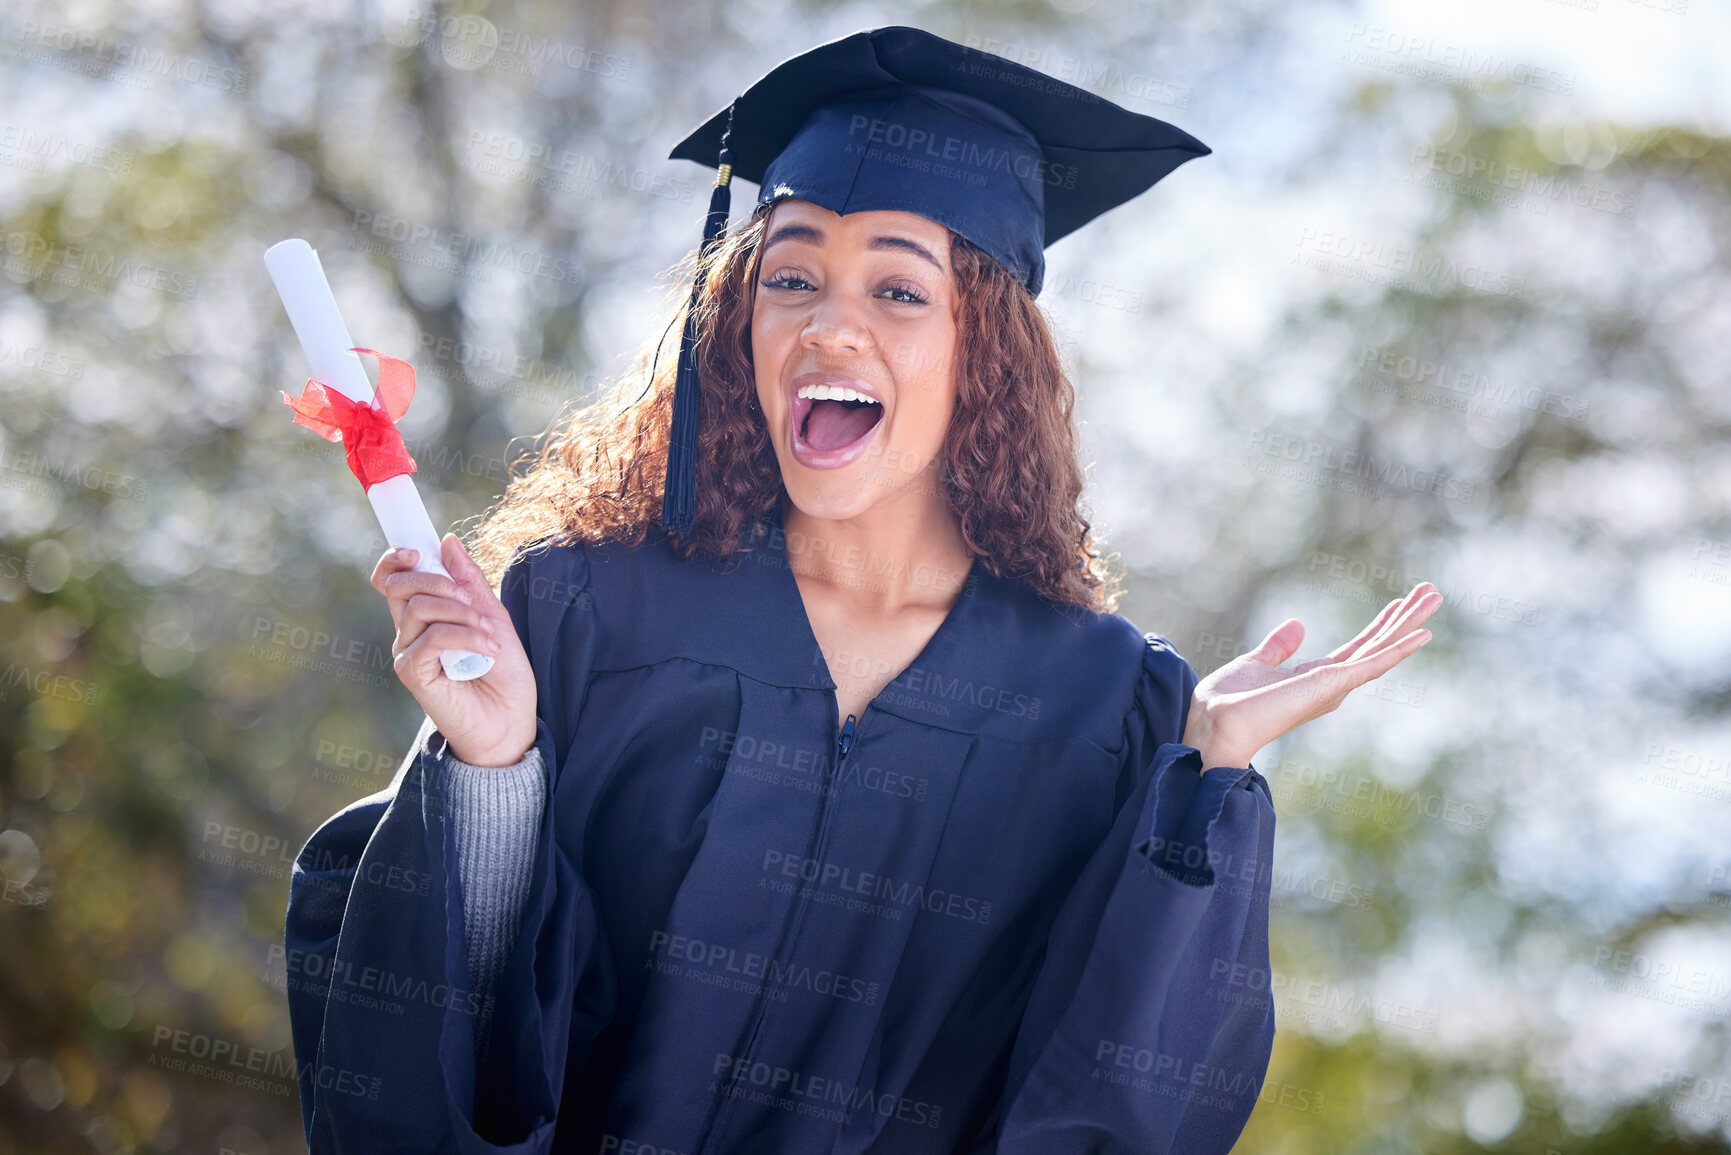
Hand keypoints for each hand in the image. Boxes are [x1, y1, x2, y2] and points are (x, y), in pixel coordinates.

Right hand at [371, 534, 537, 767]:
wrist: (511, 720)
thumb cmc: (503, 672)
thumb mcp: (492, 615)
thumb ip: (469, 580)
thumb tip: (447, 540)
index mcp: (425, 614)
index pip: (392, 578)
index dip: (396, 558)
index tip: (417, 548)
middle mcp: (409, 632)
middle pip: (398, 585)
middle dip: (436, 580)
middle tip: (469, 599)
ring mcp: (408, 652)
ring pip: (418, 608)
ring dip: (460, 612)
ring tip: (488, 633)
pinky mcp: (412, 674)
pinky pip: (431, 638)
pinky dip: (464, 636)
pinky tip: (487, 650)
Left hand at [1184, 582, 1441, 771]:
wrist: (1216, 724)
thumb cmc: (1229, 702)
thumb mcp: (1255, 663)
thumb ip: (1277, 647)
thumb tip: (1297, 624)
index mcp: (1315, 677)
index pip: (1358, 647)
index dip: (1380, 625)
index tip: (1399, 603)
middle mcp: (1332, 683)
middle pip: (1377, 644)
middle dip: (1404, 618)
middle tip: (1431, 591)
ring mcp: (1335, 685)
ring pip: (1381, 648)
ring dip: (1408, 622)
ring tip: (1434, 596)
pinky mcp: (1332, 685)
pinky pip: (1373, 664)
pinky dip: (1398, 649)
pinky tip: (1422, 633)